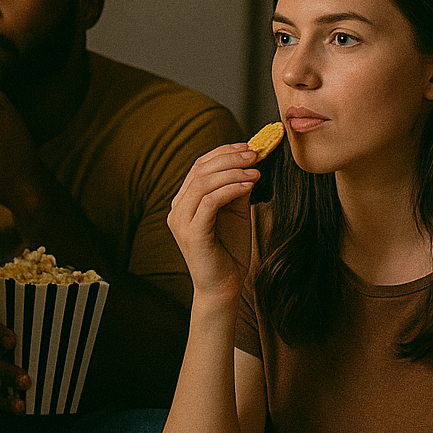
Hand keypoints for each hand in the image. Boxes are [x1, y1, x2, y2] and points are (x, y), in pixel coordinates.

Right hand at [166, 143, 259, 306]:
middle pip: (199, 171)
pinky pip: (209, 202)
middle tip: (255, 155)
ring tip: (256, 171)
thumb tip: (249, 163)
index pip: (199, 167)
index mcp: (184, 202)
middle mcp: (177, 209)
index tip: (248, 147)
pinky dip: (230, 190)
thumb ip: (236, 189)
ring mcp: (181, 221)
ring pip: (202, 183)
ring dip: (232, 172)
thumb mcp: (235, 212)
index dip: (223, 152)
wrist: (224, 285)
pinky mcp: (192, 233)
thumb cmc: (229, 250)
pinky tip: (248, 186)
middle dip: (229, 158)